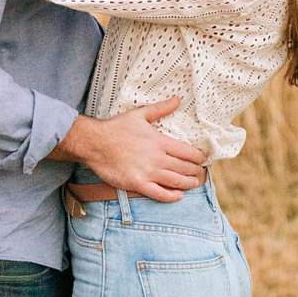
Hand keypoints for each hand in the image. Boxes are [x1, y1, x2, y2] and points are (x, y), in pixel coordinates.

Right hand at [52, 99, 207, 203]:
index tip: (202, 159)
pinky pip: (160, 194)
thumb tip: (177, 99)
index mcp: (159, 141)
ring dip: (189, 183)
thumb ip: (161, 108)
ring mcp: (148, 173)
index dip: (199, 157)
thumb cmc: (116, 127)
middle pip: (185, 168)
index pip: (188, 152)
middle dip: (196, 171)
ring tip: (195, 183)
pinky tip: (178, 195)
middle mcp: (157, 158)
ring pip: (176, 181)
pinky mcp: (137, 184)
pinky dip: (172, 196)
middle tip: (202, 173)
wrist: (95, 143)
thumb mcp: (140, 114)